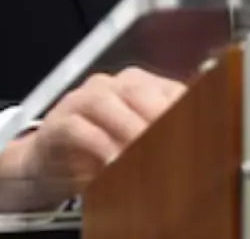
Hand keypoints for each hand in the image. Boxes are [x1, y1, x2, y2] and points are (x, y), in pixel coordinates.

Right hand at [0, 67, 185, 211]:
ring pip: (108, 103)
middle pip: (139, 90)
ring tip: (147, 153)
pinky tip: (113, 164)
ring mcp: (82, 100)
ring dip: (130, 129)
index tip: (203, 132)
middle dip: (159, 115)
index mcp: (137, 86)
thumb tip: (199, 153)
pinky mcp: (58, 122)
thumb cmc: (98, 153)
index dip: (186, 109)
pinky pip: (80, 129)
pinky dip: (99, 146)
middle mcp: (110, 86)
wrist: (46, 164)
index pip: (168, 88)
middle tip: (177, 141)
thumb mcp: (136, 146)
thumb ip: (161, 141)